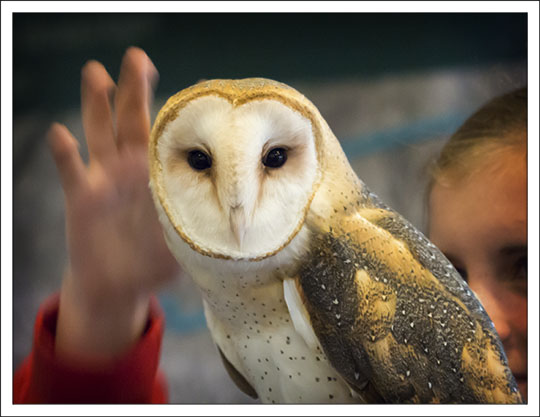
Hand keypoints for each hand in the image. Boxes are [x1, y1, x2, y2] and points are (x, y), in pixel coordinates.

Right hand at [49, 47, 179, 362]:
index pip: (167, 134)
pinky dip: (65, 153)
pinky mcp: (80, 197)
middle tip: (138, 58)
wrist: (118, 284)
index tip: (189, 88)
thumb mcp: (185, 241)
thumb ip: (204, 226)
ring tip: (97, 72)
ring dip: (96, 103)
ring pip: (99, 132)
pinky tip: (62, 135)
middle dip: (134, 89)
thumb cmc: (155, 260)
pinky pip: (70, 170)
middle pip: (132, 120)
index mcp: (158, 173)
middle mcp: (131, 167)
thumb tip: (244, 227)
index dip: (175, 111)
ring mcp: (104, 178)